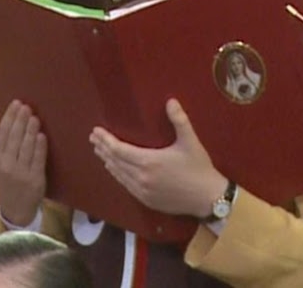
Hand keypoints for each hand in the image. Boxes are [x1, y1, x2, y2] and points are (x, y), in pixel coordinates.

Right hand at [0, 100, 47, 227]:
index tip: (16, 103)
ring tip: (35, 117)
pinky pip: (38, 159)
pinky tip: (42, 136)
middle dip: (20, 120)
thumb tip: (12, 117)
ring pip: (25, 146)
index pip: (2, 132)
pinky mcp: (34, 179)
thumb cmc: (7, 178)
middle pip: (13, 137)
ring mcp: (20, 172)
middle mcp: (5, 163)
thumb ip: (2, 142)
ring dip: (30, 130)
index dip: (9, 116)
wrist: (15, 207)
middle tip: (27, 107)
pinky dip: (40, 146)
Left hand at [90, 99, 226, 217]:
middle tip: (93, 138)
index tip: (96, 131)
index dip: (106, 140)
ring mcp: (143, 191)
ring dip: (108, 161)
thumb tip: (171, 101)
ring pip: (118, 174)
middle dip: (103, 148)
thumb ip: (179, 120)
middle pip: (115, 161)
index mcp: (149, 161)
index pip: (119, 149)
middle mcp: (142, 177)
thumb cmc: (199, 168)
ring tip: (100, 151)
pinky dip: (117, 175)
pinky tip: (115, 169)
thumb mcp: (190, 142)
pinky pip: (126, 186)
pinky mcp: (147, 200)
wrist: (208, 198)